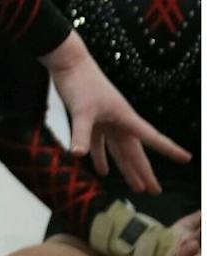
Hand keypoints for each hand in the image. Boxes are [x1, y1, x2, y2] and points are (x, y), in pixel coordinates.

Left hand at [44, 36, 191, 193]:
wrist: (68, 63)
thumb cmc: (80, 83)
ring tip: (135, 187)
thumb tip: (78, 155)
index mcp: (125, 118)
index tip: (186, 159)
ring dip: (126, 168)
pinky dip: (100, 156)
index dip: (168, 149)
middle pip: (135, 151)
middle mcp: (119, 122)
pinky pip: (99, 142)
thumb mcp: (81, 110)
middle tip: (154, 191)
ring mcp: (106, 121)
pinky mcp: (91, 119)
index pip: (151, 138)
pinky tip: (102, 170)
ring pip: (119, 150)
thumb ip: (81, 133)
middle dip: (144, 172)